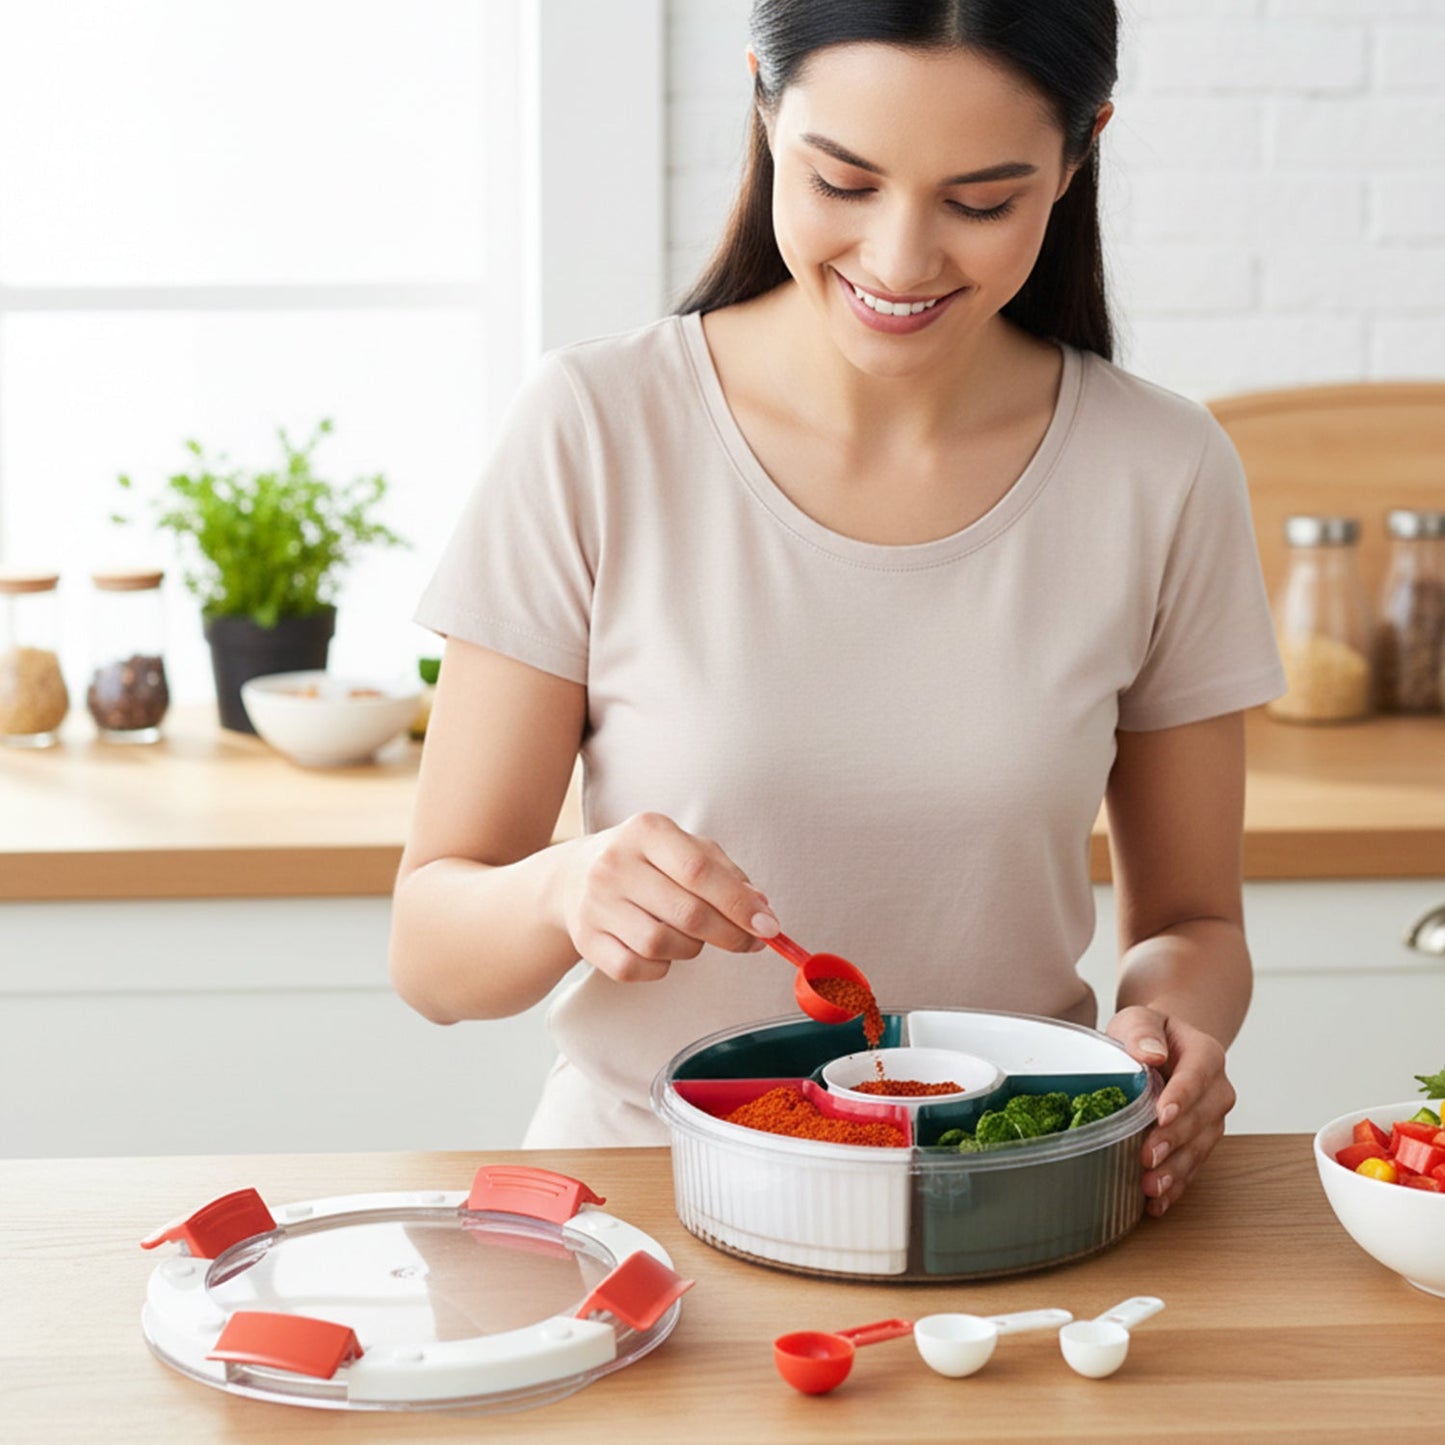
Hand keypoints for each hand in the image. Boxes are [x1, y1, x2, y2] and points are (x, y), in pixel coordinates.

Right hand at [558, 812, 779, 982]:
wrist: (574, 877)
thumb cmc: (645, 862)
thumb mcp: (684, 849)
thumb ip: (726, 874)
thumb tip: (761, 911)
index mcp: (646, 831)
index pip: (699, 870)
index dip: (739, 903)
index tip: (768, 926)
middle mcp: (615, 863)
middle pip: (687, 912)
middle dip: (729, 934)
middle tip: (749, 942)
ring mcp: (596, 902)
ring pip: (661, 944)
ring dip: (691, 949)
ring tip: (692, 935)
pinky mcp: (585, 939)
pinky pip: (634, 968)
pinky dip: (659, 966)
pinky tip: (663, 949)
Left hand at [1105, 1005, 1234, 1216]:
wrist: (1161, 1048)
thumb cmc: (1148, 1034)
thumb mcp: (1139, 1019)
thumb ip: (1143, 1031)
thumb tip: (1151, 1053)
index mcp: (1206, 1054)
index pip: (1197, 1076)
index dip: (1181, 1097)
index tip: (1162, 1115)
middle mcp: (1217, 1090)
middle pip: (1201, 1118)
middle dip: (1174, 1140)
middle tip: (1147, 1156)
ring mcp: (1212, 1119)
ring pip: (1200, 1148)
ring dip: (1176, 1171)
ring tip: (1151, 1187)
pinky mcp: (1201, 1142)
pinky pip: (1193, 1165)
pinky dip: (1176, 1185)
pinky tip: (1157, 1202)